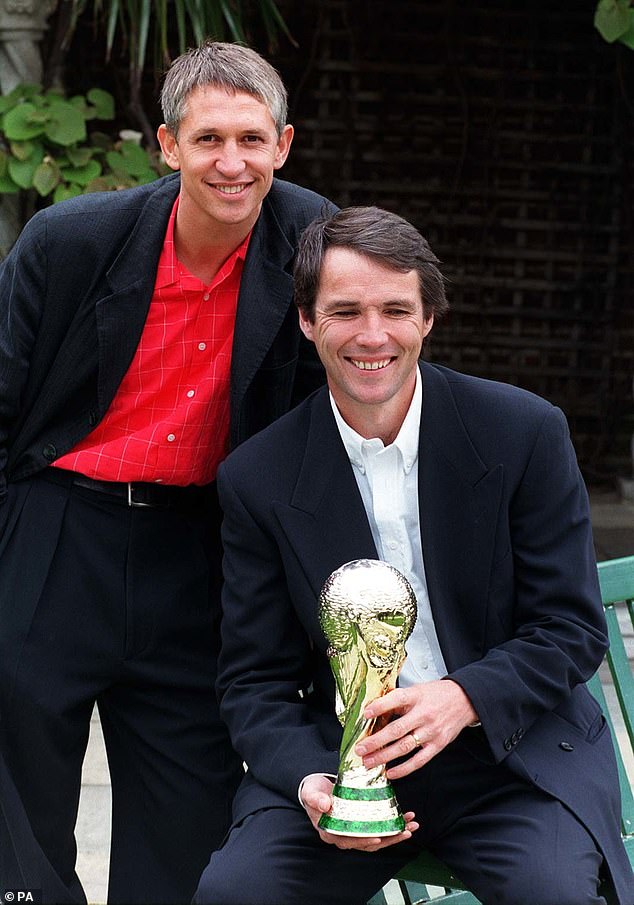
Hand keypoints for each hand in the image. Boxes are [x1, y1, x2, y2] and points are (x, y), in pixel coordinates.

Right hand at [300, 774, 417, 851]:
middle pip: (368, 843)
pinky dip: (392, 827)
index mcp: (330, 832)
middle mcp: (343, 836)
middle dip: (389, 839)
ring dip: (395, 835)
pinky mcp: (362, 824)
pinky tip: (404, 820)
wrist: (317, 788)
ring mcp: (354, 832)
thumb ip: (316, 798)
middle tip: (405, 831)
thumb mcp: (311, 792)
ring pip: (377, 838)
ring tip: (410, 826)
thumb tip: (324, 805)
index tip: (378, 838)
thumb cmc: (314, 792)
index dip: (363, 841)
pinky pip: (378, 830)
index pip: (348, 841)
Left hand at [355, 679, 477, 779]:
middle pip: (396, 729)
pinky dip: (404, 769)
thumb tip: (374, 709)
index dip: (380, 706)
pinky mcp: (438, 745)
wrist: (464, 700)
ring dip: (384, 756)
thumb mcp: (417, 690)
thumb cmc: (437, 695)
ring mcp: (431, 732)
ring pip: (404, 747)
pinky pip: (419, 760)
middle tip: (360, 748)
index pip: (396, 700)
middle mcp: (423, 715)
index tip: (365, 713)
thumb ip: (398, 700)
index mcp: (416, 697)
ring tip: (369, 762)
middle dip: (376, 741)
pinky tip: (390, 772)